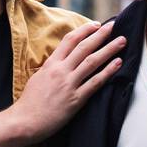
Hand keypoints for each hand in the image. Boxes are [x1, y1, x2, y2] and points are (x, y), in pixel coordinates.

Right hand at [12, 21, 125, 140]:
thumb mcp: (38, 77)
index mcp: (51, 64)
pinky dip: (108, 71)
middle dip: (101, 35)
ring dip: (109, 49)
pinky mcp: (76, 99)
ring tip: (122, 41)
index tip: (95, 25)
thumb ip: (52, 67)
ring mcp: (69, 84)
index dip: (84, 30)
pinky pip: (95, 82)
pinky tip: (118, 63)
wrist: (25, 121)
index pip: (70, 40)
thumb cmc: (30, 101)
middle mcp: (61, 71)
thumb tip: (62, 60)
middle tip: (113, 25)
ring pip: (92, 61)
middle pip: (84, 47)